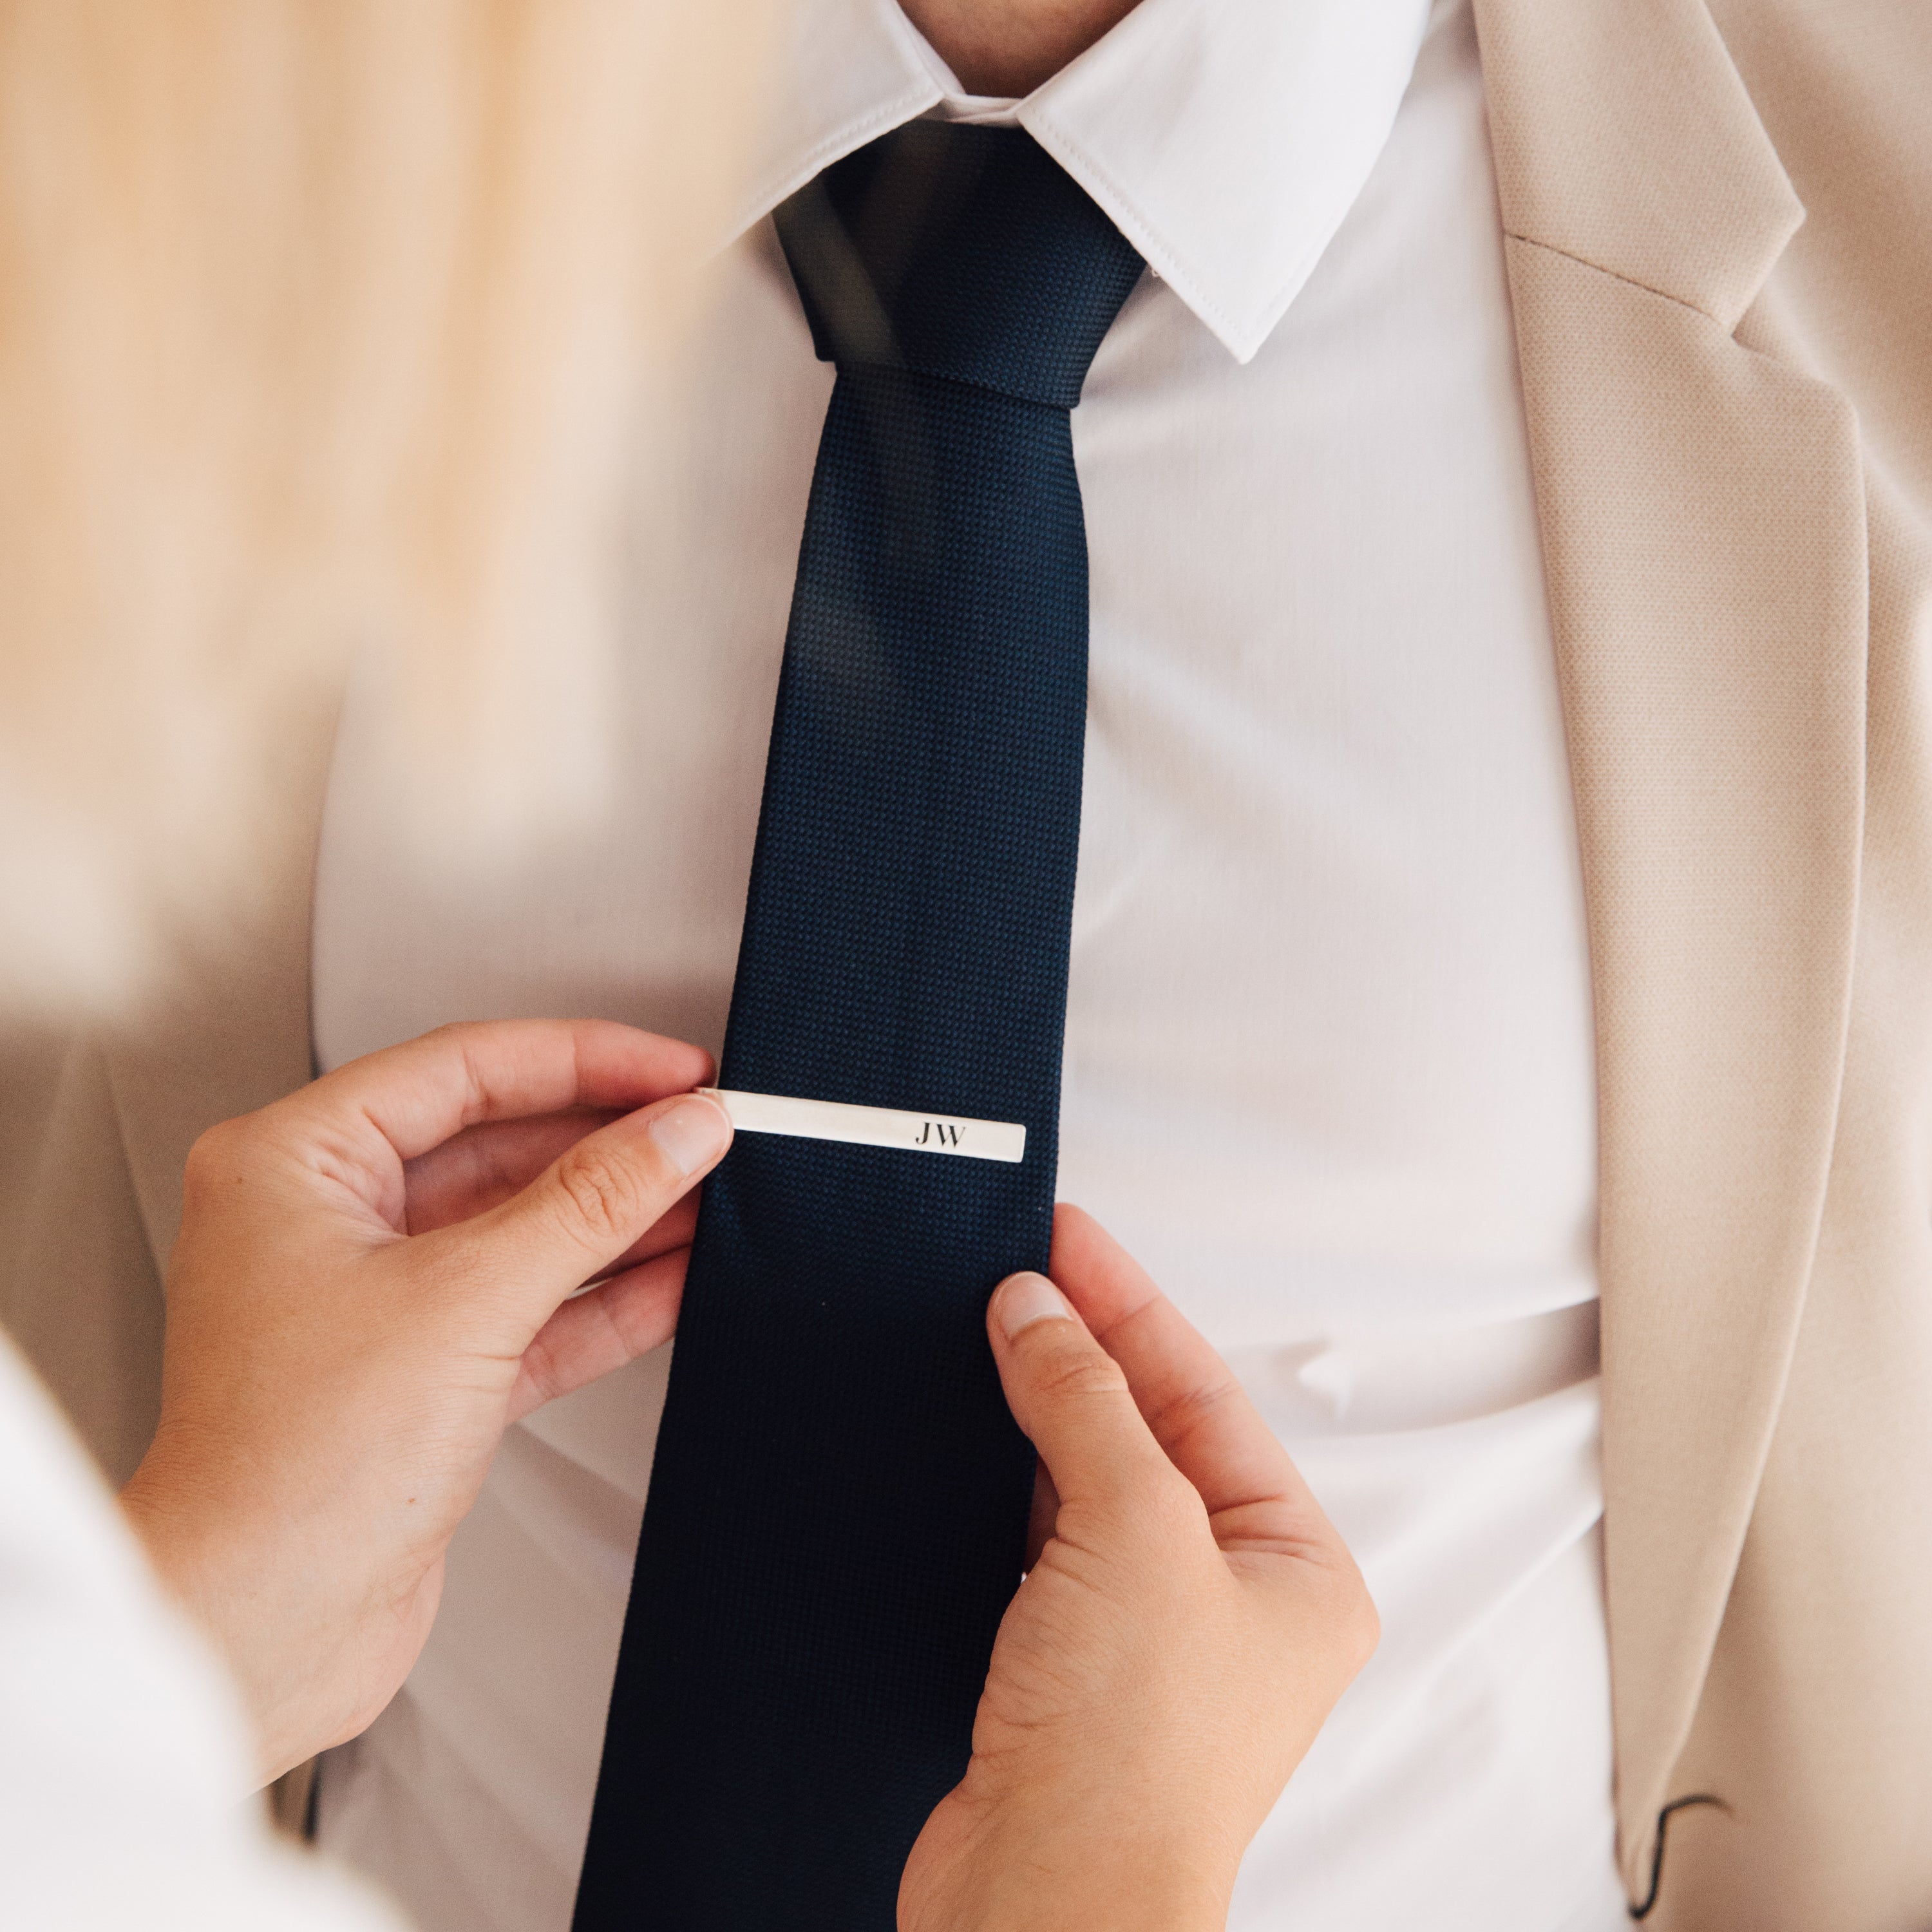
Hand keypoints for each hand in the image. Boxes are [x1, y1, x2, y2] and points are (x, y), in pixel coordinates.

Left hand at [119, 1019, 732, 1785]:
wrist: (258, 1635)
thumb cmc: (292, 1469)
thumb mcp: (467, 1299)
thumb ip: (591, 1203)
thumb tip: (680, 1129)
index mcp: (294, 1164)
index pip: (464, 1070)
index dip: (584, 1061)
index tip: (676, 1069)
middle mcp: (326, 1222)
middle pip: (500, 1146)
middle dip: (611, 1143)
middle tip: (707, 1133)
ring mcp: (377, 1301)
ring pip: (524, 1229)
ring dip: (621, 1219)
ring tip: (714, 1198)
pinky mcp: (422, 1376)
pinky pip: (532, 1309)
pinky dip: (605, 1298)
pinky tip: (679, 1278)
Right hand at [901, 1206, 1376, 1931]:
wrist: (1041, 1912)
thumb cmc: (1132, 1764)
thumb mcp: (1133, 1534)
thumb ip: (1085, 1404)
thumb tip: (1037, 1311)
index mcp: (1294, 1566)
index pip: (1202, 1395)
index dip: (1129, 1305)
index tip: (1066, 1239)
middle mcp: (1229, 1598)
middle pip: (1149, 1429)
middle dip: (1083, 1345)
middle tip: (1021, 1263)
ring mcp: (1144, 1632)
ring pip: (1089, 1478)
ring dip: (1038, 1403)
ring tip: (988, 1318)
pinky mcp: (1065, 1662)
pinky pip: (1037, 1533)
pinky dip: (1003, 1472)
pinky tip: (969, 1423)